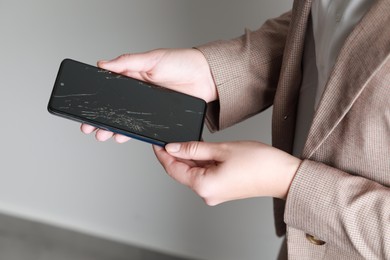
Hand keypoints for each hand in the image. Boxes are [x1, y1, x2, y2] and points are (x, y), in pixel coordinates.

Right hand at [80, 48, 216, 141]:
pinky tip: (125, 137)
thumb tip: (103, 64)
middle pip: (116, 108)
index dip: (98, 100)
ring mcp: (150, 107)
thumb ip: (128, 61)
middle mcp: (140, 93)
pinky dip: (135, 133)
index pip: (110, 90)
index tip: (86, 108)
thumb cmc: (181, 62)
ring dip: (115, 129)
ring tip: (104, 135)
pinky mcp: (160, 118)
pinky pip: (145, 127)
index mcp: (134, 77)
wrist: (206, 76)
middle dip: (102, 119)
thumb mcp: (152, 58)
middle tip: (90, 127)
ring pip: (128, 120)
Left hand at [153, 141, 300, 204]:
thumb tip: (174, 147)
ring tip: (189, 140)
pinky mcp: (222, 189)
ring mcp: (214, 193)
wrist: (282, 175)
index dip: (162, 154)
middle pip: (182, 171)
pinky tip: (201, 149)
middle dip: (176, 154)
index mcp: (203, 185)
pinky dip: (201, 162)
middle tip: (172, 136)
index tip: (156, 142)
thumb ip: (194, 148)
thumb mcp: (221, 149)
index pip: (173, 169)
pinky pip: (205, 174)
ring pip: (194, 172)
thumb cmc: (259, 163)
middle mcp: (206, 193)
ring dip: (189, 157)